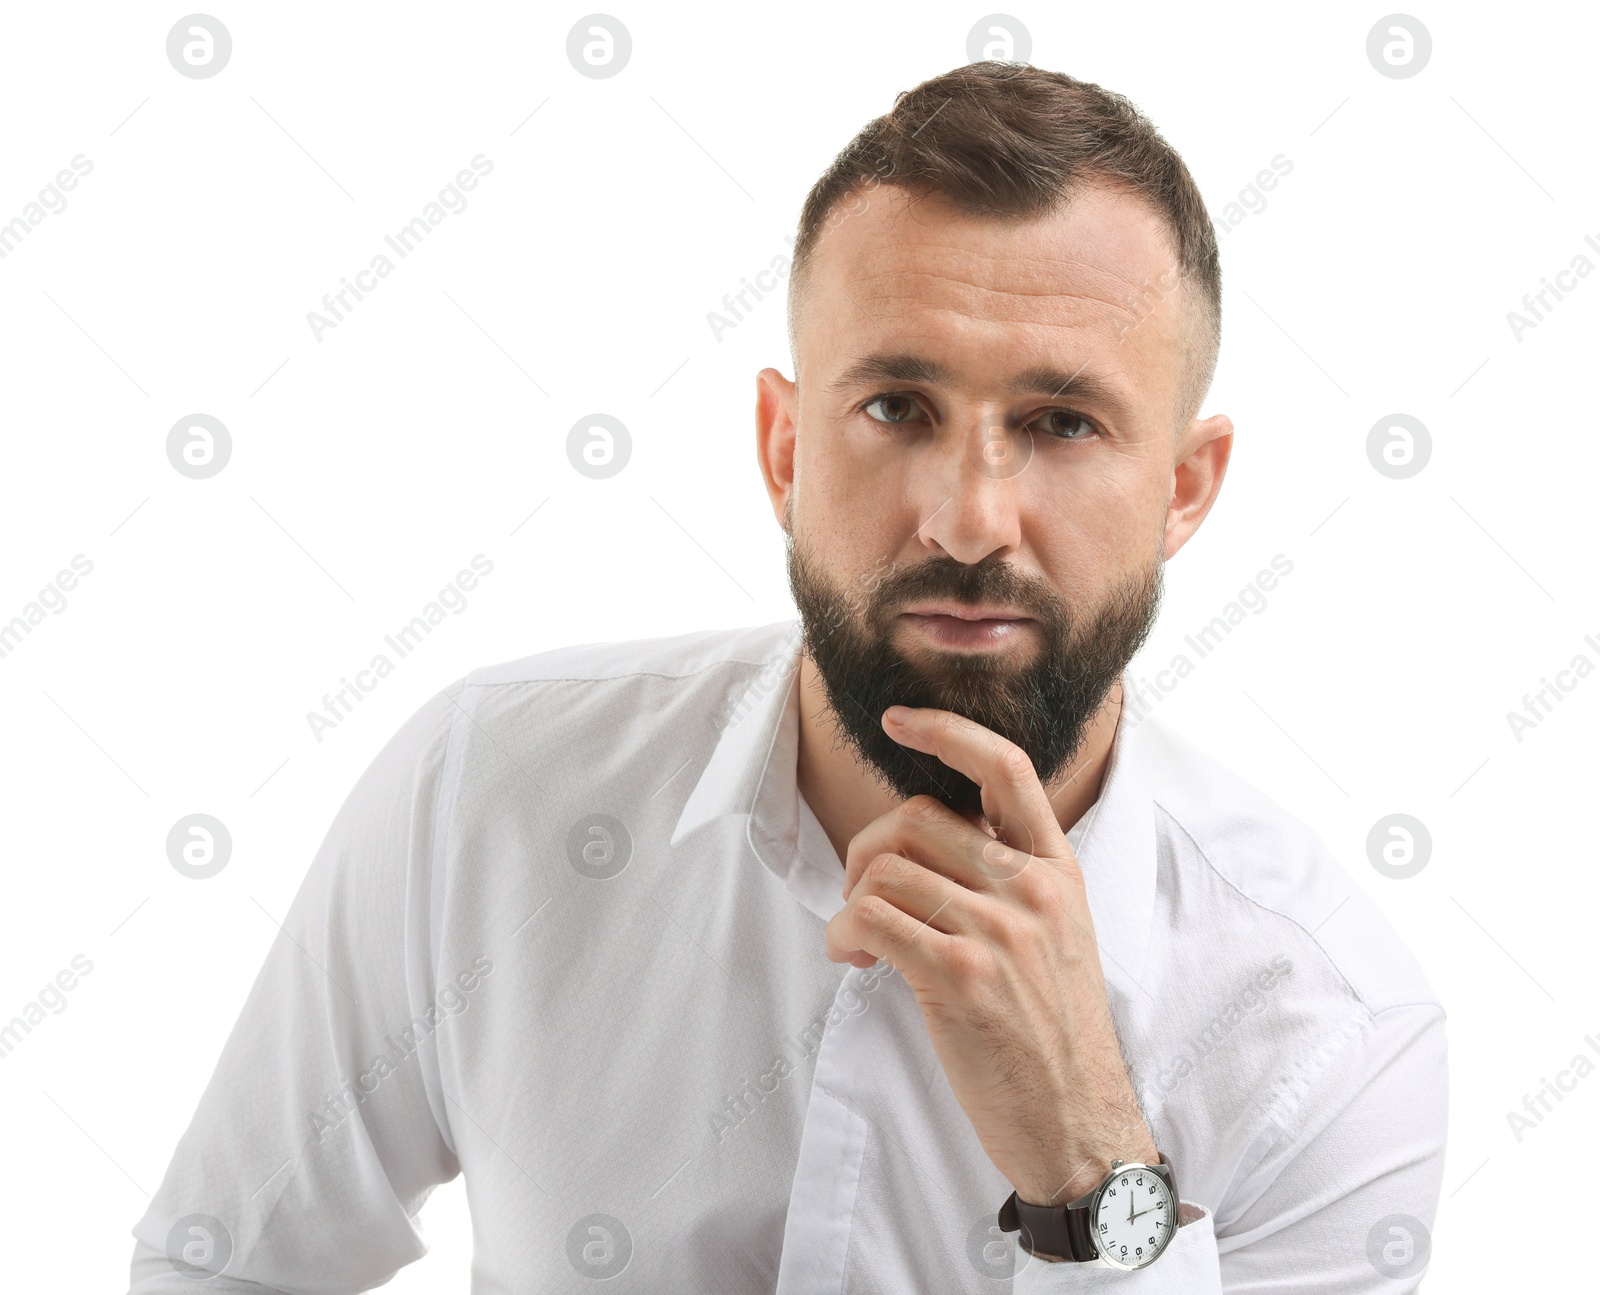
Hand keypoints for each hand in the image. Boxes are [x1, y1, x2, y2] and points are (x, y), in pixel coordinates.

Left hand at [824, 704, 1157, 1206]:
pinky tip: (854, 961)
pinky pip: (869, 919)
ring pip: (883, 870)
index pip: (1005, 766)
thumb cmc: (1056, 1035)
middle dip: (865, 850)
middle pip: (915, 817)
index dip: (946, 730)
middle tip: (862, 895)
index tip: (898, 719)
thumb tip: (927, 842)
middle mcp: (1031, 888)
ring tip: (861, 941)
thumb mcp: (1057, 936)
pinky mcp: (959, 974)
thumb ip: (1008, 880)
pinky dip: (843, 936)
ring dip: (850, 903)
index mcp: (1057, 869)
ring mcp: (998, 929)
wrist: (1080, 1123)